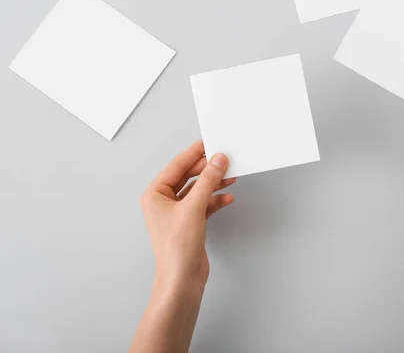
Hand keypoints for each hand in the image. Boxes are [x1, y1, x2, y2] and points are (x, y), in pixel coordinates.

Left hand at [140, 141, 235, 290]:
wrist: (182, 279)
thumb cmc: (176, 249)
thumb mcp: (193, 208)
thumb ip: (207, 181)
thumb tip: (217, 160)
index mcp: (155, 194)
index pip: (177, 166)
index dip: (194, 153)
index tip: (209, 142)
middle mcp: (163, 202)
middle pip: (189, 177)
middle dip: (208, 170)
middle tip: (225, 159)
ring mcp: (177, 213)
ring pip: (198, 190)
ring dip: (214, 184)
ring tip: (230, 176)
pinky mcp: (190, 223)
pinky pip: (204, 204)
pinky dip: (215, 200)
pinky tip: (227, 198)